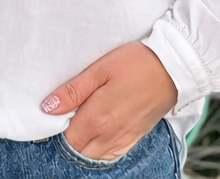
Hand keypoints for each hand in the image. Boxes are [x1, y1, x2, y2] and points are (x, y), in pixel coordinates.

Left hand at [40, 42, 177, 160]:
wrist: (171, 69)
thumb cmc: (134, 63)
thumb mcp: (99, 70)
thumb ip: (73, 91)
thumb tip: (48, 107)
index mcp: (97, 118)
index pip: (67, 138)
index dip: (57, 126)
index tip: (55, 111)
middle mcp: (109, 135)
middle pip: (78, 149)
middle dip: (69, 136)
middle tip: (68, 113)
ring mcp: (124, 139)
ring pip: (94, 155)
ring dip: (83, 143)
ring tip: (82, 120)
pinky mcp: (135, 138)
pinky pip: (111, 155)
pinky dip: (99, 148)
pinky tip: (98, 132)